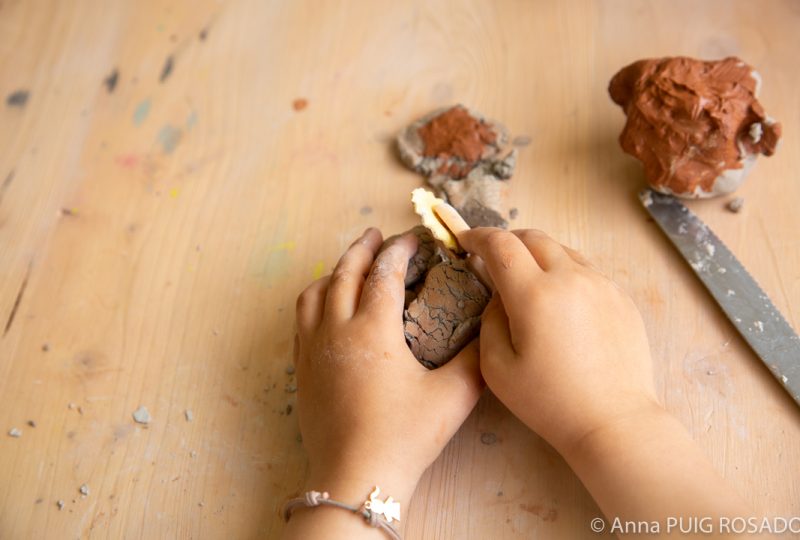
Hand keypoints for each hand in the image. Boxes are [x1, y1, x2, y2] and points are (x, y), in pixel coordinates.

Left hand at [293, 228, 482, 508]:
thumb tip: (490, 331)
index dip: (400, 249)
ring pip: (315, 293)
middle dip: (362, 249)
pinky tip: (327, 307)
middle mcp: (337, 330)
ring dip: (334, 271)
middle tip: (376, 235)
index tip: (414, 239)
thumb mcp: (453, 396)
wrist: (356, 477)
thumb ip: (475, 358)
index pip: (385, 273)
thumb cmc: (405, 436)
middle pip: (345, 273)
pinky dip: (315, 299)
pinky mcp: (303, 369)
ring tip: (349, 265)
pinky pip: (301, 320)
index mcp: (373, 329)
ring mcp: (313, 349)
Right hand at [457, 228, 658, 454]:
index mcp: (535, 294)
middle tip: (493, 257)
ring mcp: (602, 285)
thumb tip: (500, 297)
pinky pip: (587, 271)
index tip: (465, 240)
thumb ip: (490, 320)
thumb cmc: (549, 402)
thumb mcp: (497, 367)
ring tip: (527, 278)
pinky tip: (560, 301)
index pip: (501, 245)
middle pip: (534, 238)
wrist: (614, 422)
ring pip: (563, 250)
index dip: (478, 236)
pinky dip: (565, 273)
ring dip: (538, 255)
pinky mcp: (622, 299)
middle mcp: (571, 279)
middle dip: (507, 241)